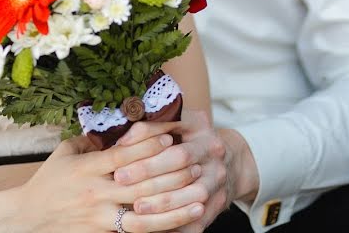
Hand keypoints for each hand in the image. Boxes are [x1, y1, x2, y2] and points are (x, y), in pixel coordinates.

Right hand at [9, 123, 204, 231]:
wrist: (26, 219)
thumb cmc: (49, 181)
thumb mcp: (66, 153)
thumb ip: (94, 139)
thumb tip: (124, 121)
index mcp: (87, 167)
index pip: (124, 154)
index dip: (149, 144)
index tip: (172, 136)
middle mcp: (95, 192)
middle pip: (140, 183)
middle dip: (172, 173)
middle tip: (197, 164)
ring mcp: (99, 217)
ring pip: (144, 215)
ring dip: (175, 208)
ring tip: (201, 200)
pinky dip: (160, 229)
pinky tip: (180, 225)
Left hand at [112, 111, 259, 231]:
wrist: (229, 163)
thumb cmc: (189, 142)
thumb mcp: (176, 126)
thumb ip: (151, 126)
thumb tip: (120, 139)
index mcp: (200, 125)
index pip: (173, 125)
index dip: (146, 136)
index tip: (119, 148)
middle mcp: (213, 149)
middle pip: (181, 158)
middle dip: (148, 169)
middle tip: (120, 178)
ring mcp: (218, 177)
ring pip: (193, 193)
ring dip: (164, 202)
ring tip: (137, 207)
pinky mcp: (218, 202)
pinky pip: (197, 219)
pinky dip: (176, 226)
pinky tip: (153, 228)